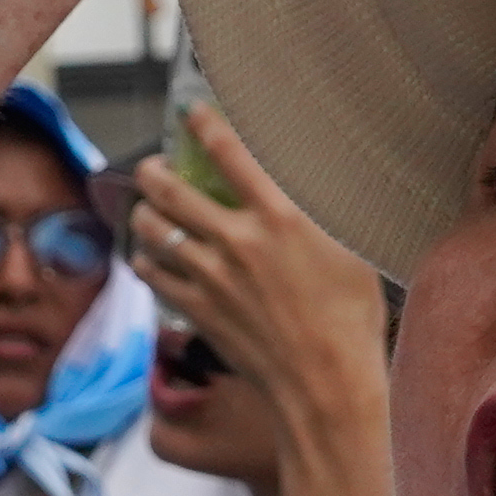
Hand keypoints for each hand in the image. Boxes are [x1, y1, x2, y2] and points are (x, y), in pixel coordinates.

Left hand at [123, 105, 389, 425]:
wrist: (326, 382)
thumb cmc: (352, 318)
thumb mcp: (349, 248)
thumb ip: (317, 213)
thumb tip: (305, 186)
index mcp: (280, 216)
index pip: (229, 152)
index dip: (203, 125)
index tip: (191, 113)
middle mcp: (238, 240)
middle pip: (170, 190)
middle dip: (152, 170)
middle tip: (152, 167)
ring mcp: (211, 277)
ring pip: (152, 231)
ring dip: (143, 215)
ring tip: (147, 211)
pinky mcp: (198, 310)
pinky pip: (154, 275)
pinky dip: (148, 260)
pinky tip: (153, 258)